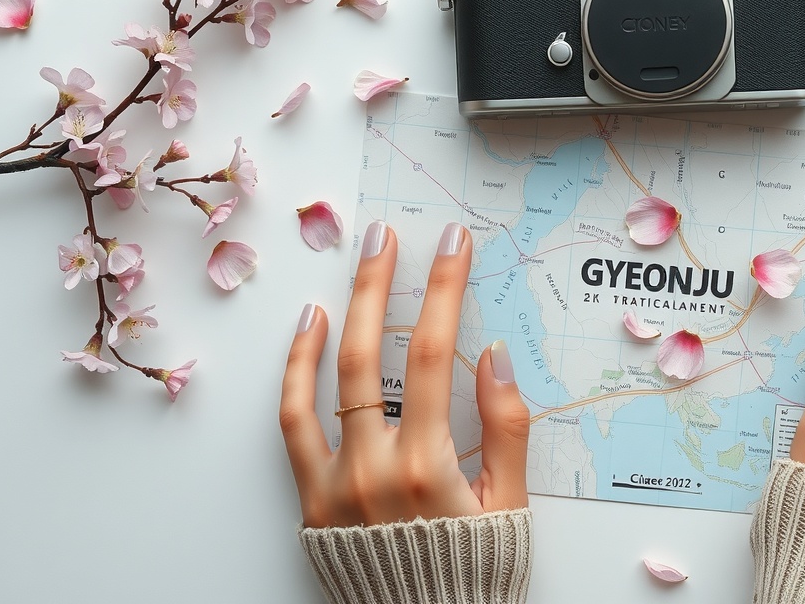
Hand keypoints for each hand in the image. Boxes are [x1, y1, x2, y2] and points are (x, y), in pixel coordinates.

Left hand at [279, 220, 530, 527]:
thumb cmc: (475, 576)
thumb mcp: (511, 508)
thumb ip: (506, 430)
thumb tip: (493, 356)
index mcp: (428, 467)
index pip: (432, 353)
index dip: (443, 289)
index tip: (452, 243)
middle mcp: (373, 469)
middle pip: (371, 353)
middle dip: (382, 284)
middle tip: (387, 236)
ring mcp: (334, 485)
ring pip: (327, 382)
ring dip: (339, 315)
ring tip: (352, 265)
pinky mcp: (311, 501)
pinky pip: (294, 425)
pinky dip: (295, 373)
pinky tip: (308, 330)